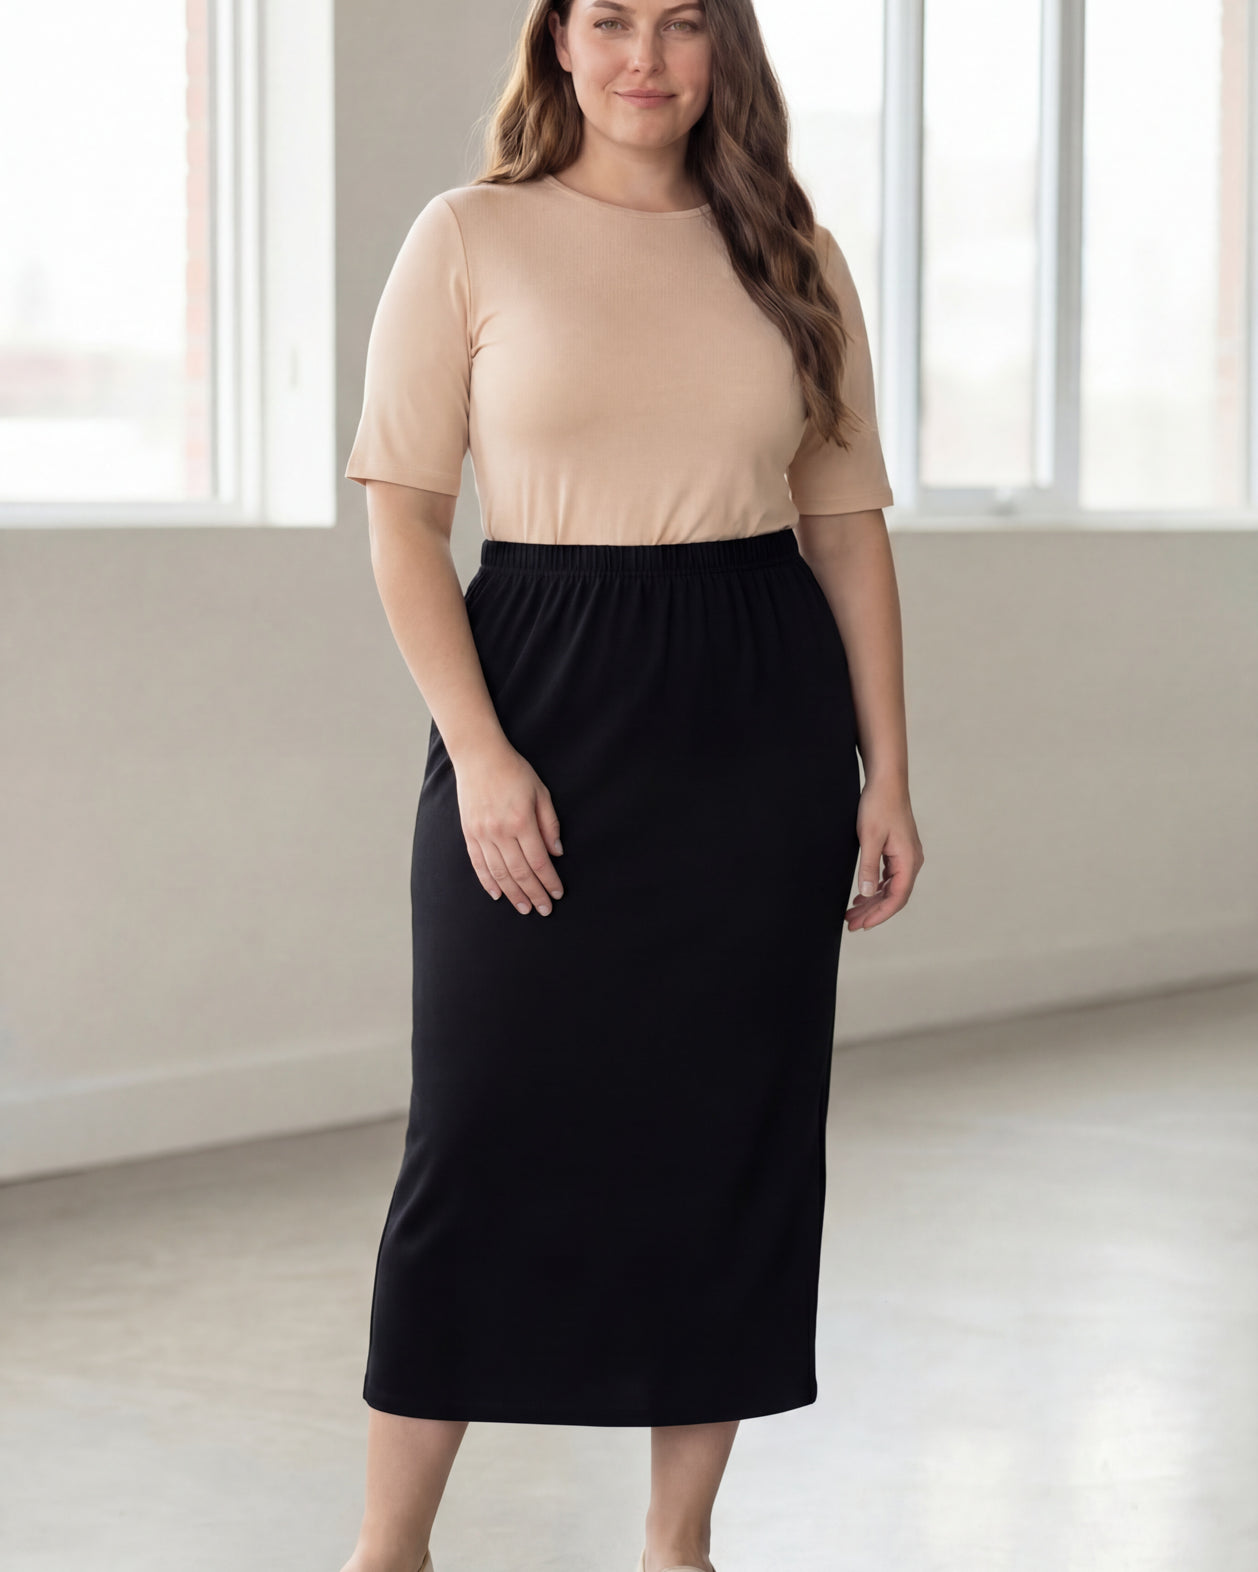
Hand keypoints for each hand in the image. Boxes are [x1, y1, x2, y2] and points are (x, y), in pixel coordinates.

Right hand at [453, 739, 564, 914]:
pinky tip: (497, 895)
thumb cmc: (514, 772)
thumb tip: (556, 852)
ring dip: (513, 894)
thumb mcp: (541, 792)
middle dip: (534, 894)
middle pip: (520, 872)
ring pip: (499, 873)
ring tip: (523, 908)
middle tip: (544, 910)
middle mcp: (500, 832)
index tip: (557, 894)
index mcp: (522, 822)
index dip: (549, 881)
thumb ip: (549, 824)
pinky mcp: (469, 833)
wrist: (479, 757)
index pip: (539, 862)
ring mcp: (482, 834)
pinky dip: (488, 882)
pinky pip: (478, 864)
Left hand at [845, 777, 923, 932]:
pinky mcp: (898, 851)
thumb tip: (866, 893)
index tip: (863, 925)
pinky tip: (862, 895)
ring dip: (872, 901)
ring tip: (852, 913)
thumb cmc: (879, 805)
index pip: (897, 897)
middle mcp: (912, 861)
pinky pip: (889, 877)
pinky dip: (875, 888)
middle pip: (893, 896)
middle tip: (851, 924)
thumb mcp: (869, 837)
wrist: (887, 781)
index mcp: (908, 860)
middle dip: (872, 912)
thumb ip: (868, 867)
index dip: (880, 914)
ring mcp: (906, 856)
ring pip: (890, 887)